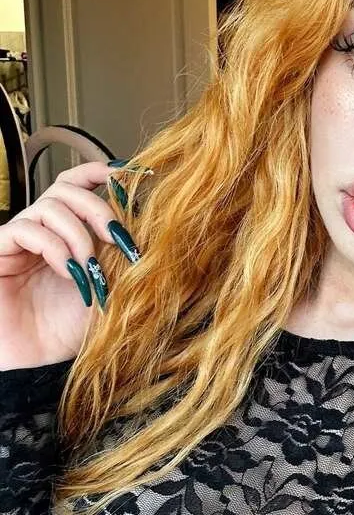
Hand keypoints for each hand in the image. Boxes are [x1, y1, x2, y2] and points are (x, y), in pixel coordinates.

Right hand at [0, 161, 140, 369]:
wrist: (34, 363)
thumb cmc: (68, 328)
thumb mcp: (109, 286)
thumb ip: (123, 255)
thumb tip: (153, 225)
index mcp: (70, 230)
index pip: (79, 184)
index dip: (100, 171)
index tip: (130, 174)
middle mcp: (44, 228)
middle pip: (68, 188)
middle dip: (99, 207)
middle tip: (118, 238)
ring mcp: (20, 239)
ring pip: (50, 205)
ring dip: (79, 233)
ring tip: (90, 266)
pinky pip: (25, 229)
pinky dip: (54, 246)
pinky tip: (67, 270)